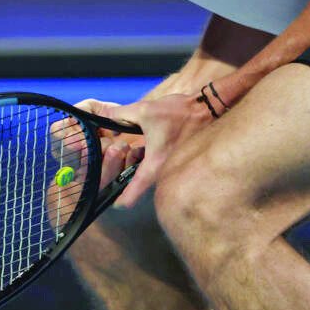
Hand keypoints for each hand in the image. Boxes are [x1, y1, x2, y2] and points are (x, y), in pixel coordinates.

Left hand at [77, 93, 214, 208]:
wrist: (208, 109)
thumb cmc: (179, 113)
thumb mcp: (145, 111)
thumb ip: (120, 115)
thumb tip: (102, 118)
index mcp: (154, 166)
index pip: (132, 196)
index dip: (119, 200)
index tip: (110, 200)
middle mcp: (163, 173)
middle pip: (138, 188)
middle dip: (124, 179)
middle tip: (116, 165)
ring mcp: (171, 169)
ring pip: (147, 178)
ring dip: (136, 169)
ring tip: (130, 151)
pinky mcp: (176, 163)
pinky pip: (157, 170)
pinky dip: (147, 163)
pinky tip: (144, 146)